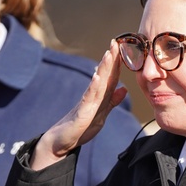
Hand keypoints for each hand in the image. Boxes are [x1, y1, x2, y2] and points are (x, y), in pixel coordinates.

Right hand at [31, 41, 128, 169]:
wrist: (61, 142)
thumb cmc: (80, 128)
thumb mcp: (101, 114)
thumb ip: (111, 102)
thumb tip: (124, 89)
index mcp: (98, 97)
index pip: (110, 78)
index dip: (117, 63)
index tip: (122, 47)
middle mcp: (92, 97)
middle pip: (104, 76)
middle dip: (110, 59)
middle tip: (115, 42)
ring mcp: (86, 104)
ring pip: (97, 84)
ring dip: (103, 68)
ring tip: (108, 54)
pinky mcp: (80, 114)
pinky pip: (88, 99)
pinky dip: (93, 87)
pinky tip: (97, 77)